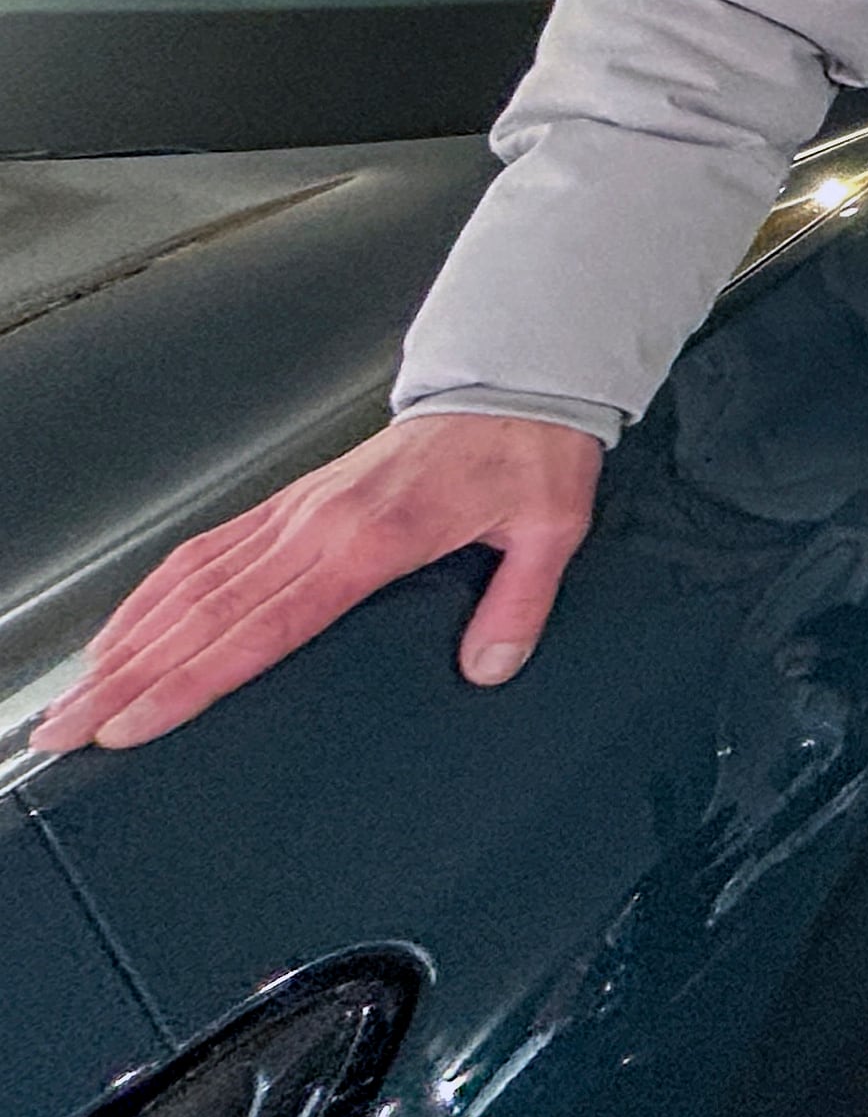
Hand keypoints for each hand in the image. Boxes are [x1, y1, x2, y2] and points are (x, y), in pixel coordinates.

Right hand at [28, 412, 605, 754]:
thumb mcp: (551, 528)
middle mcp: (316, 525)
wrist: (516, 386)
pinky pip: (208, 551)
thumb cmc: (529, 454)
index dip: (192, 679)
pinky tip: (123, 632)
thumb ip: (518, 604)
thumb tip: (489, 668)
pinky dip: (155, 594)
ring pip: (190, 583)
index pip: (263, 625)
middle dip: (129, 678)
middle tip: (68, 731)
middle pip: (203, 613)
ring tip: (75, 696)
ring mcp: (297, 512)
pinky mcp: (292, 504)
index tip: (137, 722)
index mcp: (372, 538)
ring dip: (127, 642)